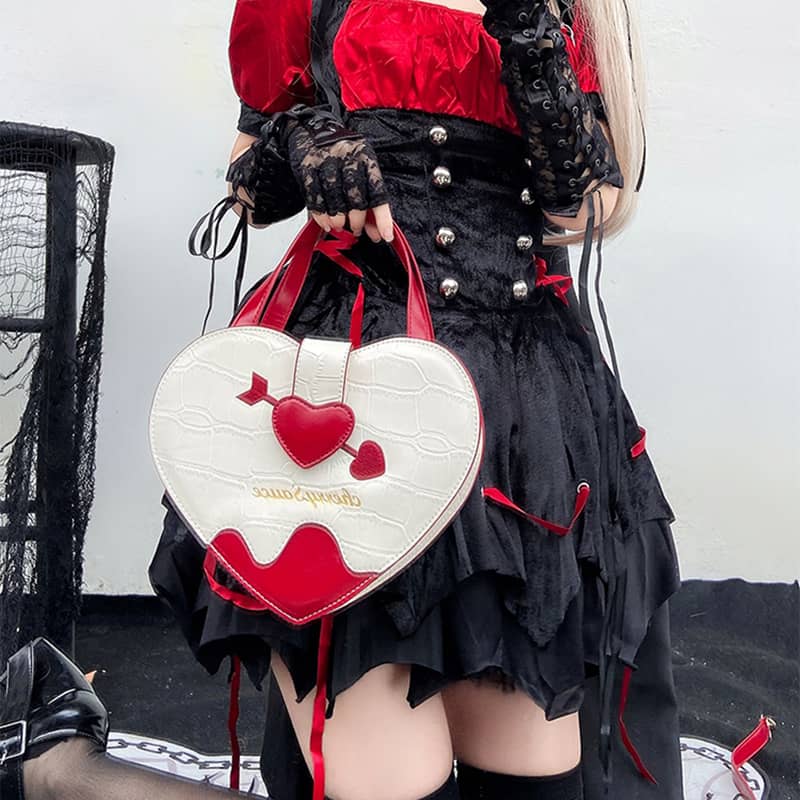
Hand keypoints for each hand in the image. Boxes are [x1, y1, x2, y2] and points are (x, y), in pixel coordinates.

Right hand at [280, 109, 394, 242]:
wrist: (312, 128)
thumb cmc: (342, 155)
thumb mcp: (360, 170)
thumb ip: (369, 201)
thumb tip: (377, 232)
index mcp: (366, 158)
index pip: (377, 192)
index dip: (382, 217)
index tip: (385, 235)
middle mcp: (347, 157)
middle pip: (356, 197)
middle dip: (357, 220)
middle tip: (357, 229)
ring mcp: (326, 161)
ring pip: (334, 199)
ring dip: (338, 219)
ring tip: (341, 225)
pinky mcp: (308, 167)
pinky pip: (315, 197)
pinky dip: (321, 215)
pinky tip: (326, 222)